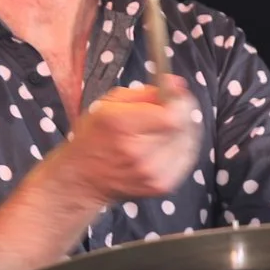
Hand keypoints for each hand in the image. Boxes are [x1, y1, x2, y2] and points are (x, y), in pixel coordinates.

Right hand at [52, 75, 202, 205]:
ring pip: (188, 142)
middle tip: (171, 109)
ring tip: (166, 128)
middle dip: (181, 113)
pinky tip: (167, 144)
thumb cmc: (92, 138)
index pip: (172, 114)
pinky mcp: (161, 186)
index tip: (175, 93)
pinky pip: (186, 159)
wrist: (82, 180)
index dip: (179, 100)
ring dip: (182, 130)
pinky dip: (181, 147)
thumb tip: (175, 84)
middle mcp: (137, 151)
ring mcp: (151, 172)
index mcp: (121, 125)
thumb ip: (144, 92)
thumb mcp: (108, 104)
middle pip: (182, 127)